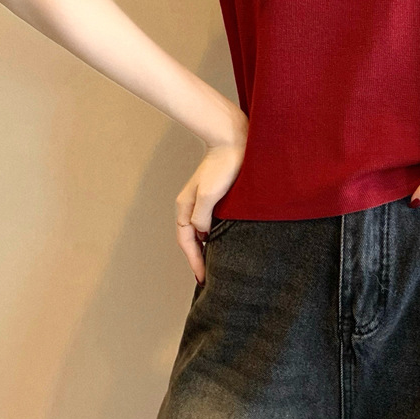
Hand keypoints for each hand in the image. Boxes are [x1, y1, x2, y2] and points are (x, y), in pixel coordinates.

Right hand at [176, 118, 247, 284]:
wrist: (233, 140)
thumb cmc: (223, 165)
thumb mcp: (210, 194)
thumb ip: (202, 216)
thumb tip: (202, 234)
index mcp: (185, 206)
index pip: (186, 241)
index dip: (194, 261)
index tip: (203, 278)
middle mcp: (191, 205)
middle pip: (191, 239)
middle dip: (198, 259)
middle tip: (207, 278)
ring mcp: (203, 201)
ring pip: (201, 232)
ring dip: (206, 248)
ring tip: (215, 266)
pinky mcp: (216, 197)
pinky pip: (211, 223)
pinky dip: (215, 235)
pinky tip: (224, 242)